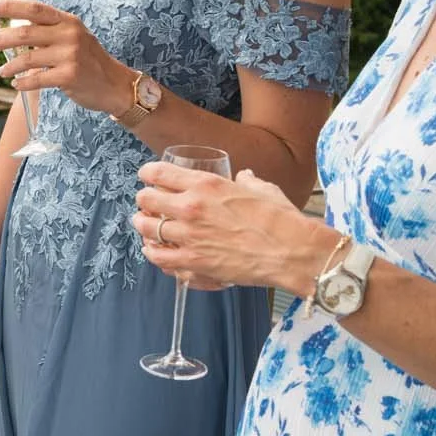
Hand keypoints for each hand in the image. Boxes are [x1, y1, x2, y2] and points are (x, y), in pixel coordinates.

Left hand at [0, 0, 132, 113]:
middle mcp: (69, 34)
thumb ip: (48, 31)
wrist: (114, 84)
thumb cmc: (88, 60)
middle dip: (1, 39)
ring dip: (10, 66)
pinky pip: (37, 79)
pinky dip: (23, 83)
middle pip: (26, 33)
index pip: (34, 8)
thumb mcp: (72, 37)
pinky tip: (16, 84)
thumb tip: (11, 31)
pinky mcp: (69, 76)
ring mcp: (70, 55)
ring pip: (28, 59)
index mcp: (67, 20)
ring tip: (1, 71)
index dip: (9, 6)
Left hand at [132, 164, 330, 294]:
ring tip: (146, 227)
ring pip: (146, 228)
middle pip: (146, 199)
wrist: (291, 252)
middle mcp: (191, 207)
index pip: (158, 173)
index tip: (147, 177)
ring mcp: (189, 236)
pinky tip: (154, 251)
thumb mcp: (262, 188)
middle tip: (148, 204)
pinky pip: (157, 256)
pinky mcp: (192, 262)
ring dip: (144, 226)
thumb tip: (244, 176)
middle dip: (144, 200)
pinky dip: (152, 253)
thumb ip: (247, 180)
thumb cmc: (280, 219)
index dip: (148, 174)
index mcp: (205, 184)